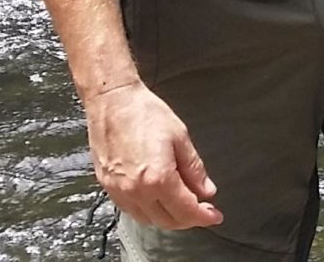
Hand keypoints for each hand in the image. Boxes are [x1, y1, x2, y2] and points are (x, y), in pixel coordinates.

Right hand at [86, 80, 222, 230]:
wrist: (112, 102)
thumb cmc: (144, 113)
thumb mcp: (180, 137)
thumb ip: (194, 169)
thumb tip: (206, 190)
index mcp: (158, 178)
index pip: (186, 210)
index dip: (204, 216)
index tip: (215, 216)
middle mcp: (136, 190)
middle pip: (167, 221)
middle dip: (188, 220)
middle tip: (203, 211)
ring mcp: (119, 191)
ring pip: (149, 220)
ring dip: (169, 218)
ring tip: (183, 206)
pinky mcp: (108, 187)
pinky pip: (132, 211)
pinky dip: (149, 212)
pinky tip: (159, 202)